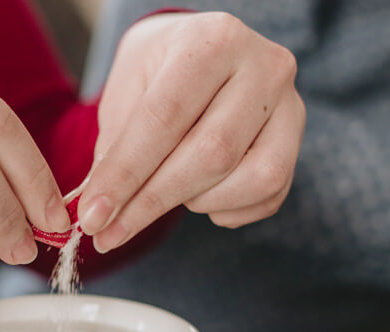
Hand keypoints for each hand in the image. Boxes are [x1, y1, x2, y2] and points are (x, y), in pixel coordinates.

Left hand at [80, 12, 305, 251]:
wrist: (201, 55)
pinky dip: (227, 210)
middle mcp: (264, 66)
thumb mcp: (125, 94)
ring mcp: (291, 104)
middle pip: (211, 153)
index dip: (125, 175)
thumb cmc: (157, 74)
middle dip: (152, 202)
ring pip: (251, 178)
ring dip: (197, 201)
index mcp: (212, 40)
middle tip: (107, 232)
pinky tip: (200, 196)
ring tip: (165, 191)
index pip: (165, 118)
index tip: (92, 217)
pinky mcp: (297, 139)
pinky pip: (270, 194)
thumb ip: (114, 149)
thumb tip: (97, 212)